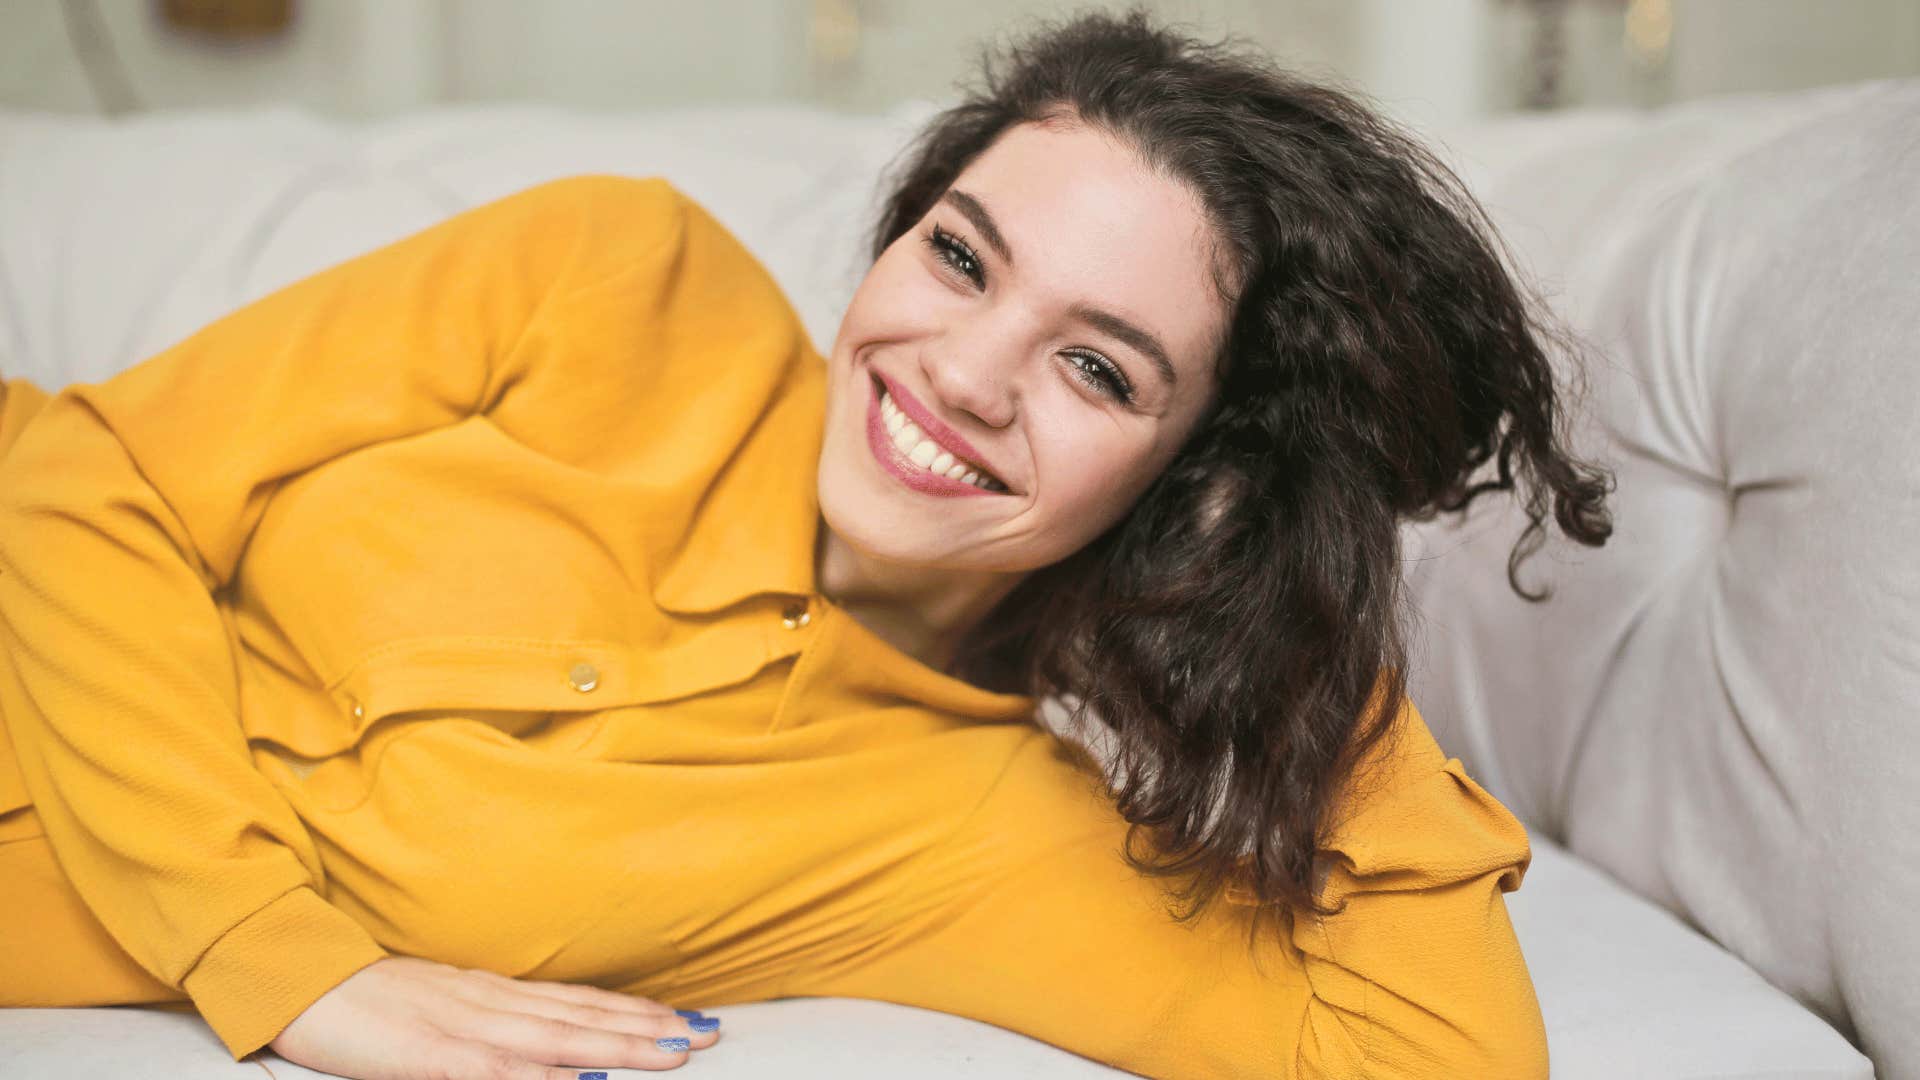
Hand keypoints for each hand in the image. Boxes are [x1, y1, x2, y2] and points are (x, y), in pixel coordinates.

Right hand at [267, 955, 716, 1077]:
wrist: (297, 981)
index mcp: (489, 994)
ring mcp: (461, 1026)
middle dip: (648, 1030)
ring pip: (554, 1039)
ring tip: (671, 1052)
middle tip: (706, 1035)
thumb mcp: (434, 1010)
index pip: (576, 1002)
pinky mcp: (427, 1054)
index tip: (683, 1019)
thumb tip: (537, 1049)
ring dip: (617, 1046)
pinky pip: (494, 1070)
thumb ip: (485, 1029)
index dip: (632, 1012)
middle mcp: (488, 1002)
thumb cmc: (360, 1004)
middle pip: (581, 1018)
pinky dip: (540, 1077)